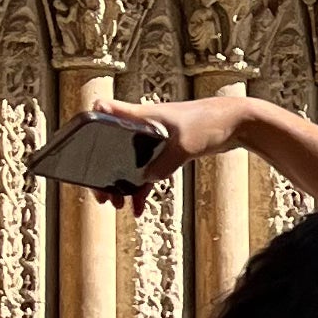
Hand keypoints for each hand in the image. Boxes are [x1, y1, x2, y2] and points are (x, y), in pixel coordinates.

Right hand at [89, 90, 240, 200]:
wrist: (238, 123)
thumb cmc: (210, 123)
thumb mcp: (185, 144)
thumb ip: (164, 163)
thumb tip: (145, 180)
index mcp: (141, 115)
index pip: (105, 109)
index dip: (89, 121)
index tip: (79, 141)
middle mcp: (143, 125)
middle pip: (111, 148)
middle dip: (103, 172)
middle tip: (101, 195)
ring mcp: (155, 140)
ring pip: (128, 164)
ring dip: (121, 185)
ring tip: (116, 205)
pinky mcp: (168, 152)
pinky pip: (147, 174)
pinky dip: (141, 190)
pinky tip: (137, 208)